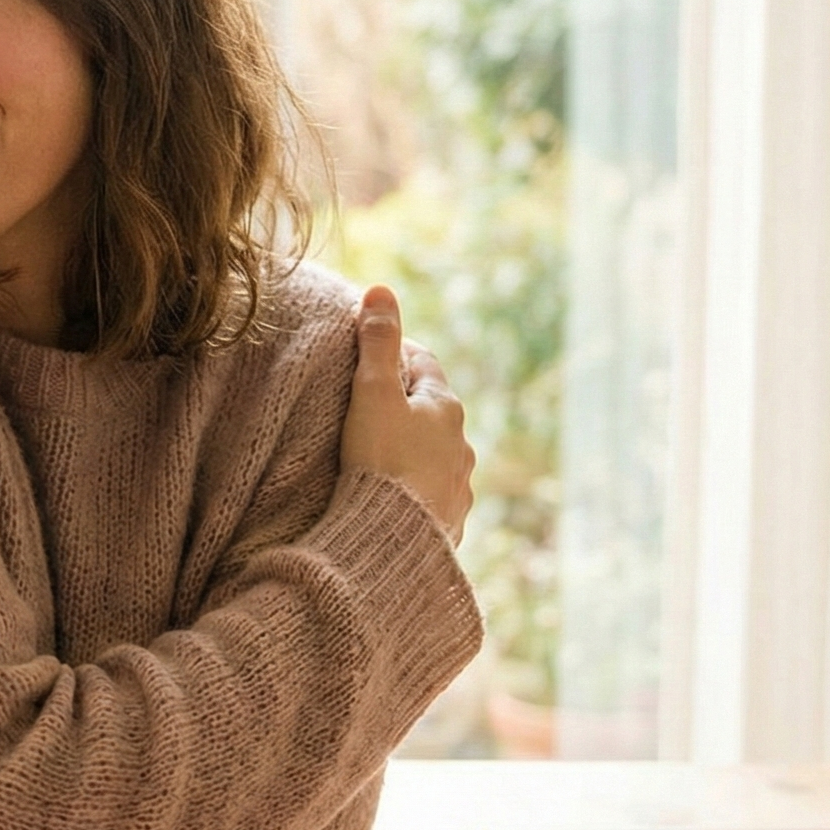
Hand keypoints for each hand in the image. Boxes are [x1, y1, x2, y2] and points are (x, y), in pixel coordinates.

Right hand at [337, 286, 473, 543]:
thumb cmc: (380, 460)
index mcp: (445, 408)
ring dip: (413, 450)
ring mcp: (458, 486)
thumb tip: (382, 290)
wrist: (392, 539)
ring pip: (435, 456)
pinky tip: (395, 497)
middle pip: (432, 412)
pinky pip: (431, 496)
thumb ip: (376, 342)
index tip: (370, 352)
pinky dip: (415, 489)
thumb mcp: (372, 393)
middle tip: (368, 404)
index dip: (395, 353)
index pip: (423, 365)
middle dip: (405, 405)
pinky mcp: (448, 522)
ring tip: (379, 456)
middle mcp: (461, 445)